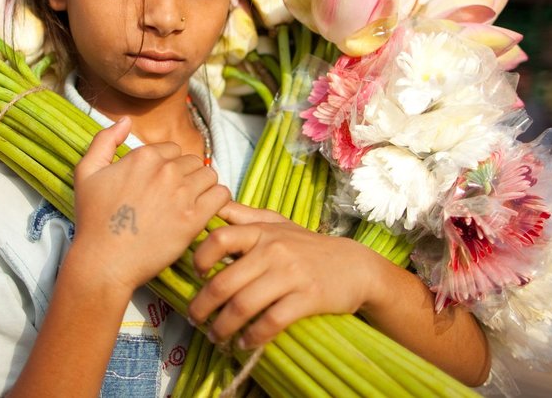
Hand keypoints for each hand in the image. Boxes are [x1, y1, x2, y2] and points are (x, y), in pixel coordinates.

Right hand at [70, 117, 230, 294]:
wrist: (104, 261)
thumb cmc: (93, 220)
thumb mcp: (86, 173)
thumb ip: (104, 140)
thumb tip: (125, 120)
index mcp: (144, 156)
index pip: (172, 149)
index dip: (168, 166)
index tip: (160, 185)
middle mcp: (166, 170)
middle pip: (192, 161)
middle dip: (186, 176)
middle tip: (175, 198)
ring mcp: (182, 194)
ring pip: (210, 175)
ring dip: (203, 187)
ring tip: (190, 204)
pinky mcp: (194, 218)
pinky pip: (221, 195)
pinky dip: (217, 201)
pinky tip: (205, 211)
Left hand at [187, 202, 385, 349]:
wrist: (356, 267)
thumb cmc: (309, 246)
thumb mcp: (278, 224)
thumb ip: (245, 216)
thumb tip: (212, 207)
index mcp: (262, 231)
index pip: (219, 239)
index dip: (200, 259)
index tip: (196, 276)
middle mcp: (274, 250)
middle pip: (224, 282)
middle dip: (202, 307)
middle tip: (195, 320)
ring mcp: (291, 275)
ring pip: (243, 306)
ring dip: (223, 327)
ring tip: (216, 337)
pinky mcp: (307, 298)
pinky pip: (271, 322)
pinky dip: (253, 337)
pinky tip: (245, 343)